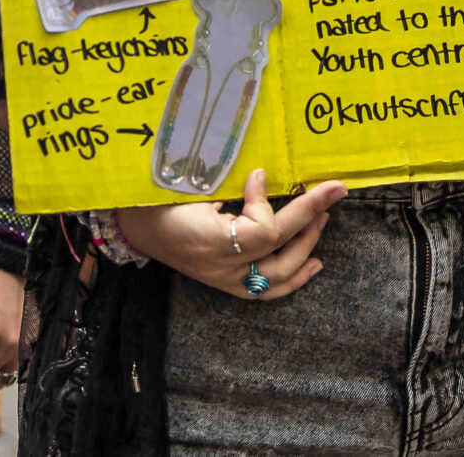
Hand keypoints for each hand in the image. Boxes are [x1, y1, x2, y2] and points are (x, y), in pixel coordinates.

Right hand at [113, 167, 344, 300]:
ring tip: (324, 220)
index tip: (261, 174)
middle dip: (310, 220)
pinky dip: (294, 278)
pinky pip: (267, 289)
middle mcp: (221, 267)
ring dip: (307, 246)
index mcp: (210, 241)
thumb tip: (262, 176)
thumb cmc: (158, 198)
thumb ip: (227, 181)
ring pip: (279, 277)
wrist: (134, 223)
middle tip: (329, 193)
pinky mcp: (226, 283)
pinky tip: (313, 264)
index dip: (269, 202)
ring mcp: (225, 279)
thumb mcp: (189, 185)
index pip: (263, 231)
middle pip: (279, 251)